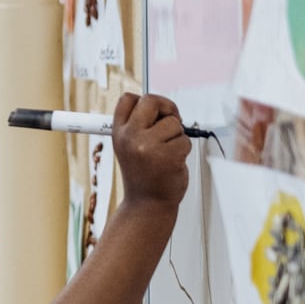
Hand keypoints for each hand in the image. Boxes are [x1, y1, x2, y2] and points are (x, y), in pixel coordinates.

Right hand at [110, 92, 189, 208]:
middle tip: (170, 121)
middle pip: (151, 101)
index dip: (144, 100)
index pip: (127, 99)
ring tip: (166, 153)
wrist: (147, 204)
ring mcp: (147, 147)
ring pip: (174, 123)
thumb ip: (139, 126)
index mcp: (119, 133)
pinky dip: (183, 151)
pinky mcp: (167, 156)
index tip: (154, 113)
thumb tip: (161, 105)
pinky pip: (185, 141)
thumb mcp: (129, 147)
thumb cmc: (144, 175)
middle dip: (167, 108)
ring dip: (177, 136)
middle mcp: (130, 138)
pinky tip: (172, 162)